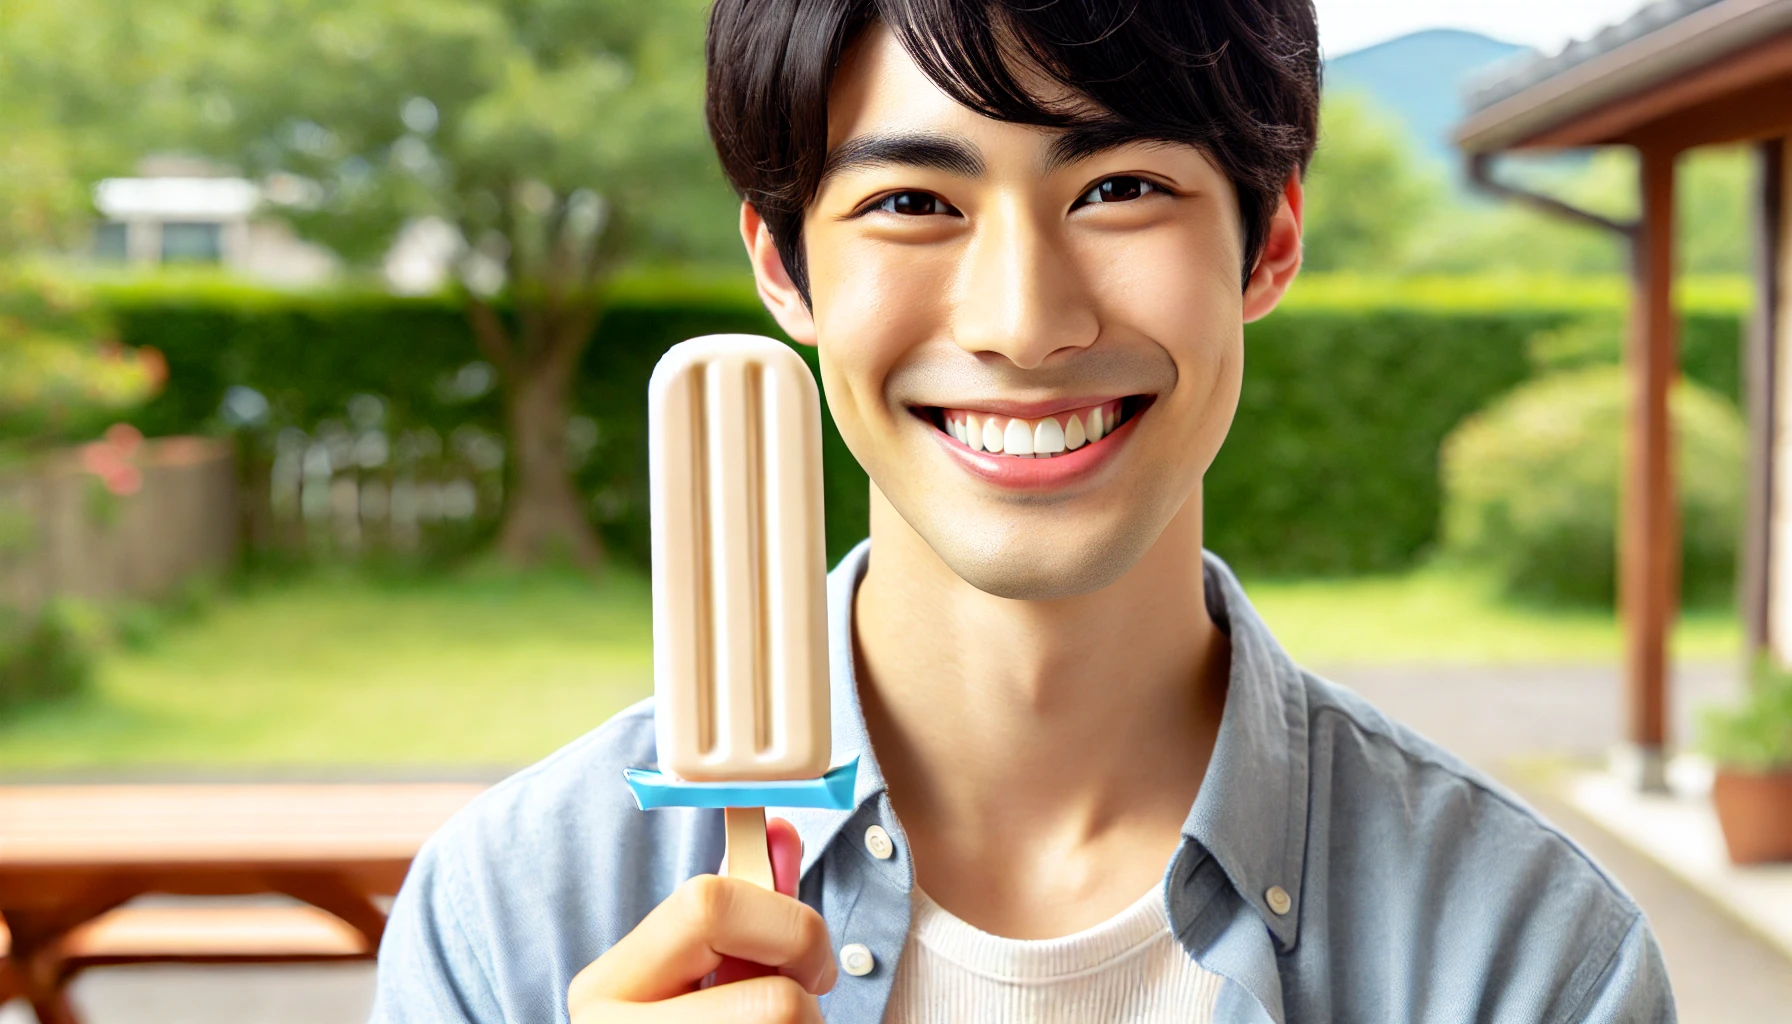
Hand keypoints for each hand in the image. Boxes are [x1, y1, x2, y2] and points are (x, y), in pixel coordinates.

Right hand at [568, 818, 832, 1021]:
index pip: (708, 905)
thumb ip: (743, 904)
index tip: (809, 954)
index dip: (786, 920)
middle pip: (774, 1004)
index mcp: (606, 987)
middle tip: (801, 1012)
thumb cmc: (697, 1023)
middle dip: (804, 1003)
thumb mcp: (705, 967)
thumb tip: (780, 829)